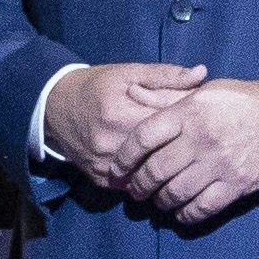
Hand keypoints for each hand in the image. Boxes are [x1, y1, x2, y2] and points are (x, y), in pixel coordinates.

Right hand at [43, 62, 202, 189]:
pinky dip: (146, 177)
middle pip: (160, 153)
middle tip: (198, 140)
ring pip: (147, 175)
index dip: (190, 121)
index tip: (203, 117)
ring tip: (182, 157)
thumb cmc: (95, 86)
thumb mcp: (127, 73)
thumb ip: (165, 75)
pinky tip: (157, 168)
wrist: (54, 107)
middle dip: (181, 147)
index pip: (167, 124)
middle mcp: (111, 144)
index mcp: (120, 115)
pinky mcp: (100, 179)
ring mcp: (104, 165)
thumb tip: (202, 73)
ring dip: (164, 167)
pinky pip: (132, 185)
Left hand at [113, 71, 258, 228]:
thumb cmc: (247, 99)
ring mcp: (220, 163)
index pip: (144, 137)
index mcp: (190, 110)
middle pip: (155, 171)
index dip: (124, 157)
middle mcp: (201, 138)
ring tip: (157, 202)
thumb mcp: (207, 90)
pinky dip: (186, 215)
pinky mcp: (238, 184)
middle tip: (135, 191)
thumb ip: (170, 98)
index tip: (118, 168)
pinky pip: (202, 208)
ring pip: (175, 193)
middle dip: (139, 186)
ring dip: (160, 202)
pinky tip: (181, 212)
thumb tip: (134, 97)